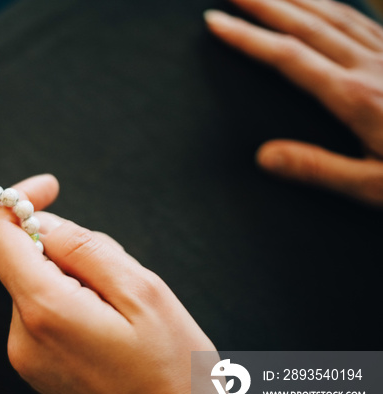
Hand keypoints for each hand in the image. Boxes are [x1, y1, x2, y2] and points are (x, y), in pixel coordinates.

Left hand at [0, 174, 251, 393]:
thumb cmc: (174, 368)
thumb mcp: (141, 290)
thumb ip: (83, 247)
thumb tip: (41, 221)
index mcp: (45, 312)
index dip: (20, 202)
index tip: (51, 188)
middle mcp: (22, 337)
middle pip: (22, 259)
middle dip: (65, 249)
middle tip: (119, 275)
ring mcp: (26, 358)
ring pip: (35, 284)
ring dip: (72, 278)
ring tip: (121, 310)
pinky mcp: (36, 369)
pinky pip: (42, 312)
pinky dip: (70, 302)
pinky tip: (110, 328)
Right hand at [205, 0, 382, 206]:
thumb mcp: (376, 187)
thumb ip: (318, 168)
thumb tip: (263, 156)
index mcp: (355, 97)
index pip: (288, 58)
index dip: (248, 37)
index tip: (216, 21)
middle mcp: (372, 65)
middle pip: (308, 24)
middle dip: (266, 4)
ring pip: (336, 13)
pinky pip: (366, 18)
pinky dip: (339, 4)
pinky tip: (329, 3)